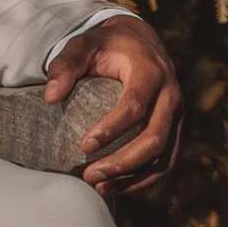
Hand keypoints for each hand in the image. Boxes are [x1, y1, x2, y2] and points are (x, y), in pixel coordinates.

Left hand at [48, 12, 180, 191]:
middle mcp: (171, 95)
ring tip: (98, 187)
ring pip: (163, 156)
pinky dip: (142, 178)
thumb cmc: (107, 43)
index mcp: (150, 71)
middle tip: (89, 175)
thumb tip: (51, 97)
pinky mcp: (174, 129)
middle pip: (154, 138)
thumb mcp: (85, 43)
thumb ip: (66, 65)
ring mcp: (177, 115)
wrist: (140, 39)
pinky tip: (115, 187)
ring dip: (132, 177)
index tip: (84, 146)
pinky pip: (165, 161)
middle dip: (122, 161)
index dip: (111, 129)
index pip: (134, 105)